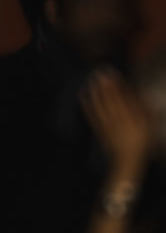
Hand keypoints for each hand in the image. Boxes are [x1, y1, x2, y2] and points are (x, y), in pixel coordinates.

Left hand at [83, 69, 153, 184]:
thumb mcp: (149, 126)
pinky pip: (92, 116)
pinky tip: (82, 95)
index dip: (119, 85)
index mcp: (134, 119)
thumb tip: (147, 98)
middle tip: (100, 71)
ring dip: (96, 92)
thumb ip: (148, 111)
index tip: (114, 73)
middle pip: (112, 100)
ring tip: (91, 79)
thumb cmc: (142, 142)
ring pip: (101, 106)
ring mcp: (108, 126)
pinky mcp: (100, 130)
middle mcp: (120, 121)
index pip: (125, 98)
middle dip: (105, 85)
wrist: (128, 161)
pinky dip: (87, 105)